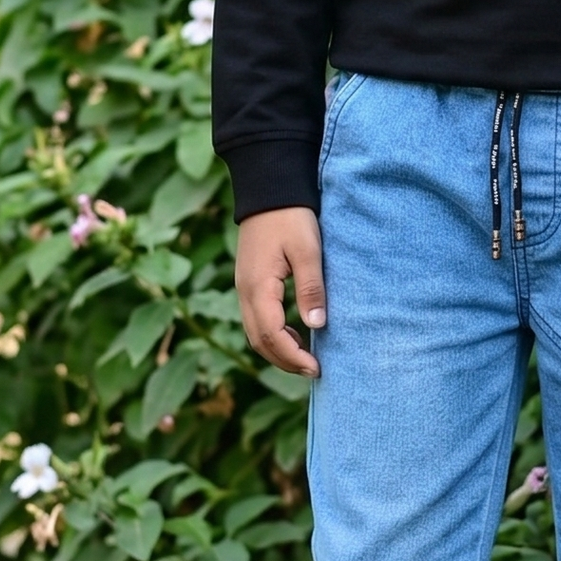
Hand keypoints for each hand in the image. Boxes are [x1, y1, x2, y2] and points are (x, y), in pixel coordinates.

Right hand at [236, 207, 325, 376]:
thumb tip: (316, 325)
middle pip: (259, 341)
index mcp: (257, 287)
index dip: (293, 357)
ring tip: (305, 358)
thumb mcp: (308, 250)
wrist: (269, 189)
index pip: (272, 336)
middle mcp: (244, 292)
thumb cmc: (291, 216)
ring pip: (255, 332)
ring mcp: (243, 287)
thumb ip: (310, 288)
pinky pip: (256, 319)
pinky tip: (294, 332)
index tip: (317, 368)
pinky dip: (273, 334)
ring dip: (278, 350)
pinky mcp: (248, 282)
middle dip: (285, 361)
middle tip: (313, 371)